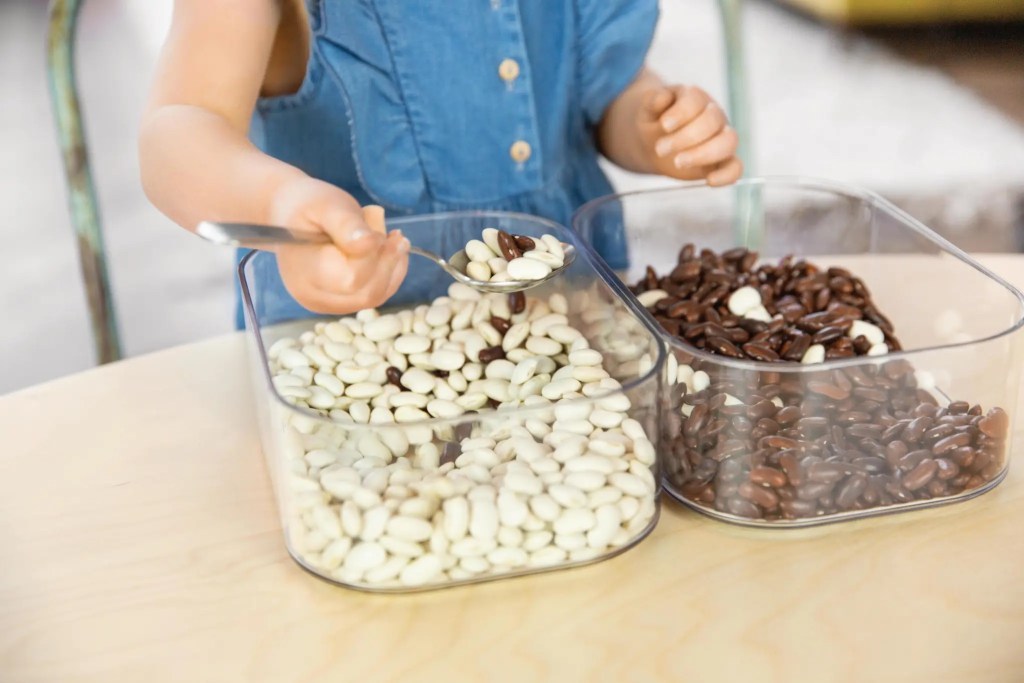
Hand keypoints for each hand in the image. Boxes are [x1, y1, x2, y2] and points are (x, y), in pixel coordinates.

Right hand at [269, 177, 408, 313]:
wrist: (289, 215)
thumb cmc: (307, 206)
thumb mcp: (326, 204)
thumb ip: (346, 224)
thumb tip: (369, 244)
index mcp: (306, 274)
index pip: (354, 278)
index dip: (375, 254)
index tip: (381, 225)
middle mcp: (315, 297)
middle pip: (368, 293)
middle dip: (387, 260)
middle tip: (391, 230)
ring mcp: (329, 304)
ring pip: (377, 296)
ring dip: (392, 266)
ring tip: (390, 236)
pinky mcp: (342, 301)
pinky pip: (376, 294)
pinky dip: (390, 272)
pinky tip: (388, 248)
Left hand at [641, 85, 742, 185]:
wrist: (653, 141)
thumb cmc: (653, 121)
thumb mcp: (646, 109)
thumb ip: (653, 101)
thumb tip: (662, 97)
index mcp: (694, 98)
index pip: (696, 100)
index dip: (681, 113)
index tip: (664, 125)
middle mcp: (713, 115)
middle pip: (712, 121)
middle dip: (685, 137)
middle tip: (660, 149)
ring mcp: (720, 137)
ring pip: (728, 141)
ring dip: (703, 154)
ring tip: (677, 162)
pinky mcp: (722, 160)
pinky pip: (735, 167)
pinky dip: (727, 175)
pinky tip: (709, 181)